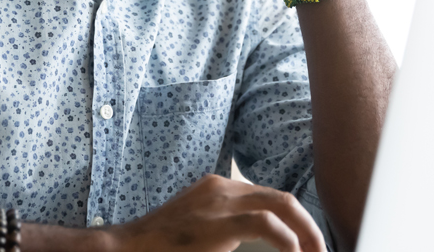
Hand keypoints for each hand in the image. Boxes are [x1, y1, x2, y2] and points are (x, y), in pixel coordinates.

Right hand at [106, 173, 325, 251]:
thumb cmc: (160, 248)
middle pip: (282, 198)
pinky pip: (265, 224)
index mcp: (219, 189)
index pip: (269, 198)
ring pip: (281, 204)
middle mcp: (221, 188)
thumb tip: (262, 244)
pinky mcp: (216, 222)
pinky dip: (287, 240)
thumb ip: (226, 232)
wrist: (125, 249)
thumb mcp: (200, 233)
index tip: (307, 246)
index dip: (295, 222)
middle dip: (309, 227)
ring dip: (305, 233)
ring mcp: (218, 202)